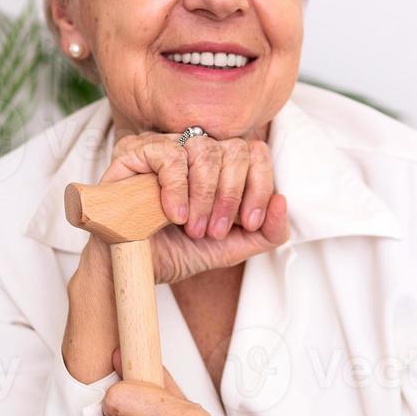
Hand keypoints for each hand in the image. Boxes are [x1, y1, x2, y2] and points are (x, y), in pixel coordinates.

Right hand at [97, 130, 289, 284]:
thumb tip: (282, 199)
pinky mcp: (135, 150)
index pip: (256, 151)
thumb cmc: (177, 252)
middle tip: (213, 230)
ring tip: (191, 226)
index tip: (247, 223)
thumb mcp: (232, 247)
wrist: (134, 270)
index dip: (259, 186)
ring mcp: (166, 145)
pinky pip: (170, 155)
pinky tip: (173, 214)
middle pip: (236, 148)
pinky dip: (178, 189)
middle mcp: (195, 148)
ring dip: (205, 196)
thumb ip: (267, 232)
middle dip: (231, 196)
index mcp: (221, 164)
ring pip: (206, 150)